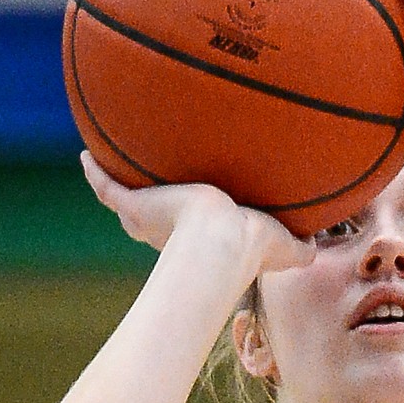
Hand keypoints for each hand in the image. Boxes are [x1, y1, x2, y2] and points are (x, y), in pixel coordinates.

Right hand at [80, 153, 314, 273]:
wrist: (222, 241)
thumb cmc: (253, 247)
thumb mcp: (285, 247)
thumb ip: (301, 248)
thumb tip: (318, 249)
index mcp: (201, 237)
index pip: (193, 228)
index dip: (193, 220)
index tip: (195, 209)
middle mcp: (170, 229)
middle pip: (155, 214)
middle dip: (153, 202)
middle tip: (153, 186)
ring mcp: (147, 216)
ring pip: (127, 199)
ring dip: (119, 180)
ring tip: (109, 159)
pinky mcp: (133, 205)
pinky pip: (105, 186)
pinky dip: (95, 171)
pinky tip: (86, 153)